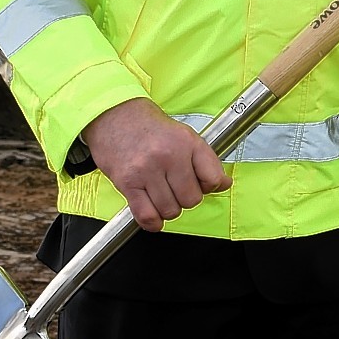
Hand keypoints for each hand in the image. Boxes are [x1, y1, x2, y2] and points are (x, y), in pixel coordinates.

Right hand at [82, 98, 231, 230]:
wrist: (114, 116)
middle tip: (176, 188)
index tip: (200, 184)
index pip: (213, 178)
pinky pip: (146, 215)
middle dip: (186, 199)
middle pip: (191, 199)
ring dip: (168, 209)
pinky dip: (152, 222)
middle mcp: (169, 155)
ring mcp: (147, 170)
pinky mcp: (127, 183)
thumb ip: (206, 161)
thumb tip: (224, 184)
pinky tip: (153, 214)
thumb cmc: (149, 127)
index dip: (208, 186)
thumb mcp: (184, 135)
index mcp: (187, 142)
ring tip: (161, 195)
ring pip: (171, 210)